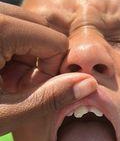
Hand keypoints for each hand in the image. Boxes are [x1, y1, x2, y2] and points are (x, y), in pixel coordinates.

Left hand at [0, 2, 96, 134]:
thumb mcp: (3, 114)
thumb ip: (49, 99)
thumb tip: (90, 85)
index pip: (55, 42)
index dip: (53, 71)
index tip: (29, 92)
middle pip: (42, 29)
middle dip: (38, 61)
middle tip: (13, 88)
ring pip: (27, 27)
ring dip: (24, 56)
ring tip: (0, 83)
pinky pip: (10, 25)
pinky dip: (9, 48)